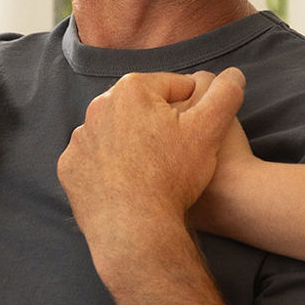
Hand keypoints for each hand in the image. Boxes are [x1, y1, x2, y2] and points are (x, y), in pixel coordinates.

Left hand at [57, 68, 246, 250]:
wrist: (136, 230)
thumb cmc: (173, 176)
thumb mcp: (210, 130)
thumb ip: (225, 94)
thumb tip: (234, 74)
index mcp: (131, 89)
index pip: (174, 87)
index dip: (194, 108)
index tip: (199, 133)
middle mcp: (97, 107)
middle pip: (143, 109)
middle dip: (161, 124)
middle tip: (179, 153)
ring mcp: (80, 139)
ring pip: (118, 133)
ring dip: (134, 144)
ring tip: (155, 170)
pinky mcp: (69, 168)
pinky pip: (96, 160)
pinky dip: (111, 167)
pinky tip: (129, 184)